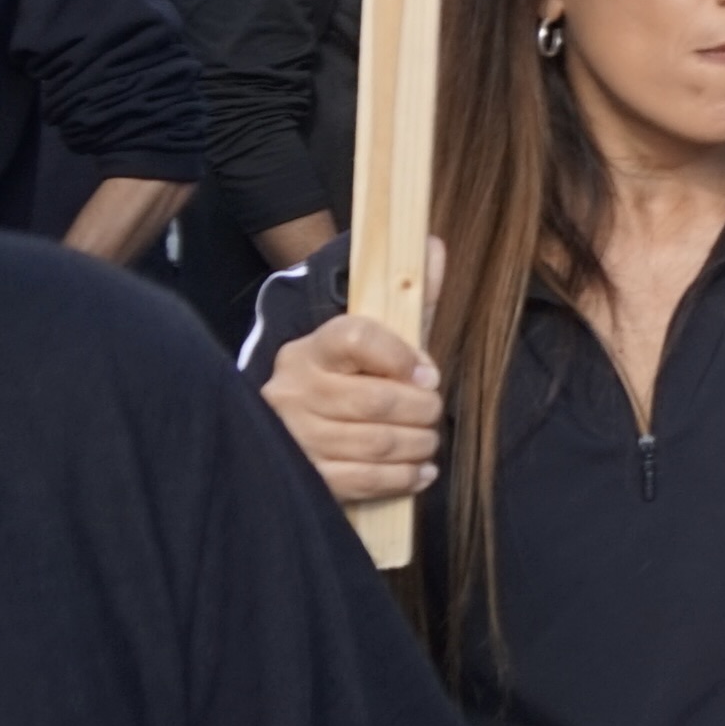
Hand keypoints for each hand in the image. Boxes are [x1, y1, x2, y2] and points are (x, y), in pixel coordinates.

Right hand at [263, 234, 449, 503]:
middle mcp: (294, 390)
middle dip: (423, 409)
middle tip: (434, 411)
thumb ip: (409, 296)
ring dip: (418, 444)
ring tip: (428, 440)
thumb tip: (435, 246)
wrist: (289, 426)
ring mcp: (294, 435)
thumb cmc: (347, 378)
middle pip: (377, 400)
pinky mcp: (305, 475)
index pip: (356, 337)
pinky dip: (402, 478)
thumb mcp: (374, 336)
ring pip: (376, 442)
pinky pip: (363, 480)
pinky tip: (419, 471)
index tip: (429, 371)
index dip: (401, 355)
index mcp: (310, 348)